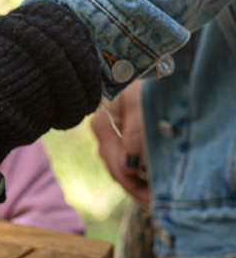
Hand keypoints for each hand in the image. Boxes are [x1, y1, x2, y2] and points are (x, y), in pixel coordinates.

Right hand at [90, 82, 148, 203]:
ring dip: (138, 177)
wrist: (143, 57)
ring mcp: (110, 130)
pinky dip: (139, 166)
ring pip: (121, 163)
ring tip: (156, 189)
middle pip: (116, 167)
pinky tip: (149, 173)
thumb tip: (130, 166)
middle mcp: (102, 130)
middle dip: (136, 185)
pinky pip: (125, 154)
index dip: (133, 185)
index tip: (153, 198)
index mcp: (101, 125)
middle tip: (157, 200)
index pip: (115, 165)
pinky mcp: (120, 129)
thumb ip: (135, 135)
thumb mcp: (142, 104)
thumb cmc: (144, 78)